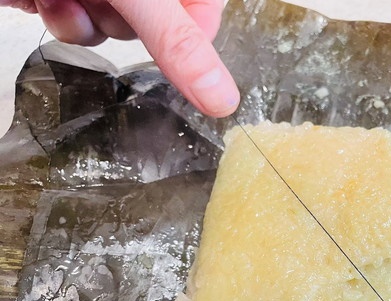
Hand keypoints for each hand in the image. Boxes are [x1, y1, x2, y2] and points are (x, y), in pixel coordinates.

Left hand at [1, 0, 238, 116]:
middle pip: (162, 23)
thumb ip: (179, 43)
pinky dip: (65, 19)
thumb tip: (224, 101)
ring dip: (93, 22)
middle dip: (130, 22)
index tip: (176, 39)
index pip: (207, 6)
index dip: (195, 28)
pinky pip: (83, 26)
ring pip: (118, 29)